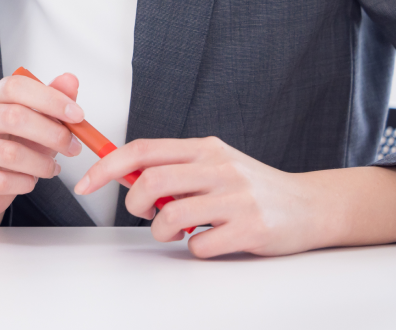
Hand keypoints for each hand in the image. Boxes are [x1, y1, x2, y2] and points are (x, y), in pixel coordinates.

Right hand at [0, 72, 83, 228]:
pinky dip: (24, 183)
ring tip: (52, 168)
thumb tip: (70, 80)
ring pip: (8, 153)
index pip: (15, 86)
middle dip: (51, 133)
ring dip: (41, 163)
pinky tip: (30, 181)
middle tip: (73, 147)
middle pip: (12, 116)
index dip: (49, 98)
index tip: (77, 115)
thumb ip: (51, 104)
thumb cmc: (8, 150)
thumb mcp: (34, 125)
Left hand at [74, 136, 326, 256]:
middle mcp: (219, 167)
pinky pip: (201, 245)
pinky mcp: (252, 229)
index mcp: (204, 148)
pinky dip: (194, 248)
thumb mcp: (213, 163)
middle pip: (150, 182)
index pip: (141, 150)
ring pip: (171, 216)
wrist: (311, 206)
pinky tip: (208, 240)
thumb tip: (122, 174)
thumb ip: (173, 166)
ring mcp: (237, 198)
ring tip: (174, 231)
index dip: (106, 167)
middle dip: (133, 204)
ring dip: (162, 230)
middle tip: (142, 214)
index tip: (84, 183)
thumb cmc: (251, 186)